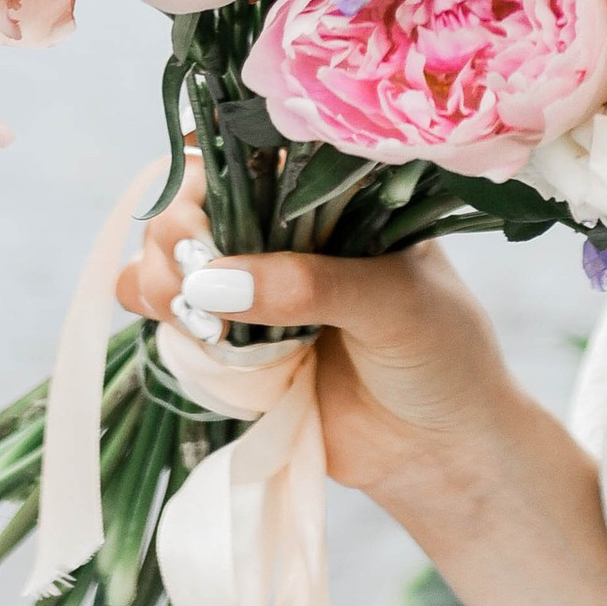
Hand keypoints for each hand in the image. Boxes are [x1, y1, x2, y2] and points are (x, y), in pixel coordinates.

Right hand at [119, 185, 526, 519]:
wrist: (445, 448)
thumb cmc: (442, 353)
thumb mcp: (392, 302)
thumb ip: (308, 285)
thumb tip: (211, 280)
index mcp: (327, 198)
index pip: (246, 156)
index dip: (205, 179)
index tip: (203, 224)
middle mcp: (281, 234)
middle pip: (190, 206)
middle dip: (177, 238)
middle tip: (196, 281)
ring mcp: (252, 290)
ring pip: (169, 262)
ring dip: (161, 281)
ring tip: (195, 318)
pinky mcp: (234, 347)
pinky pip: (174, 324)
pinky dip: (165, 324)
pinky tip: (191, 336)